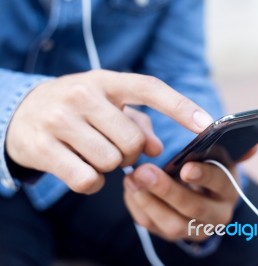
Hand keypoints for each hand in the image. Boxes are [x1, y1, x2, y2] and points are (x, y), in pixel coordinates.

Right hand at [6, 70, 212, 193]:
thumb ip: (139, 124)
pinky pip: (87, 180)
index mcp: (105, 81)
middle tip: (118, 149)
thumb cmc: (78, 110)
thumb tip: (158, 149)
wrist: (21, 113)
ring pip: (111, 163)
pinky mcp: (41, 147)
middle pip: (133, 142)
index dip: (181, 107)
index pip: (150, 89)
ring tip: (95, 154)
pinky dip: (92, 182)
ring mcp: (59, 120)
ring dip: (110, 167)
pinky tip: (82, 169)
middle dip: (131, 154)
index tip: (207, 124)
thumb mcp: (108, 106)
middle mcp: (82, 94)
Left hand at [123, 161, 243, 241]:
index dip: (204, 176)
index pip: (220, 183)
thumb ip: (233, 149)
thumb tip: (255, 146)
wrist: (201, 193)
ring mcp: (194, 229)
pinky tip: (130, 190)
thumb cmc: (208, 168)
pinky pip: (153, 227)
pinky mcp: (173, 235)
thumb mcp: (220, 157)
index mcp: (229, 190)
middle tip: (144, 172)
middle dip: (167, 191)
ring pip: (172, 224)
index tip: (185, 168)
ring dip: (148, 201)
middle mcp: (216, 215)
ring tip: (132, 179)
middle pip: (193, 208)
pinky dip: (138, 208)